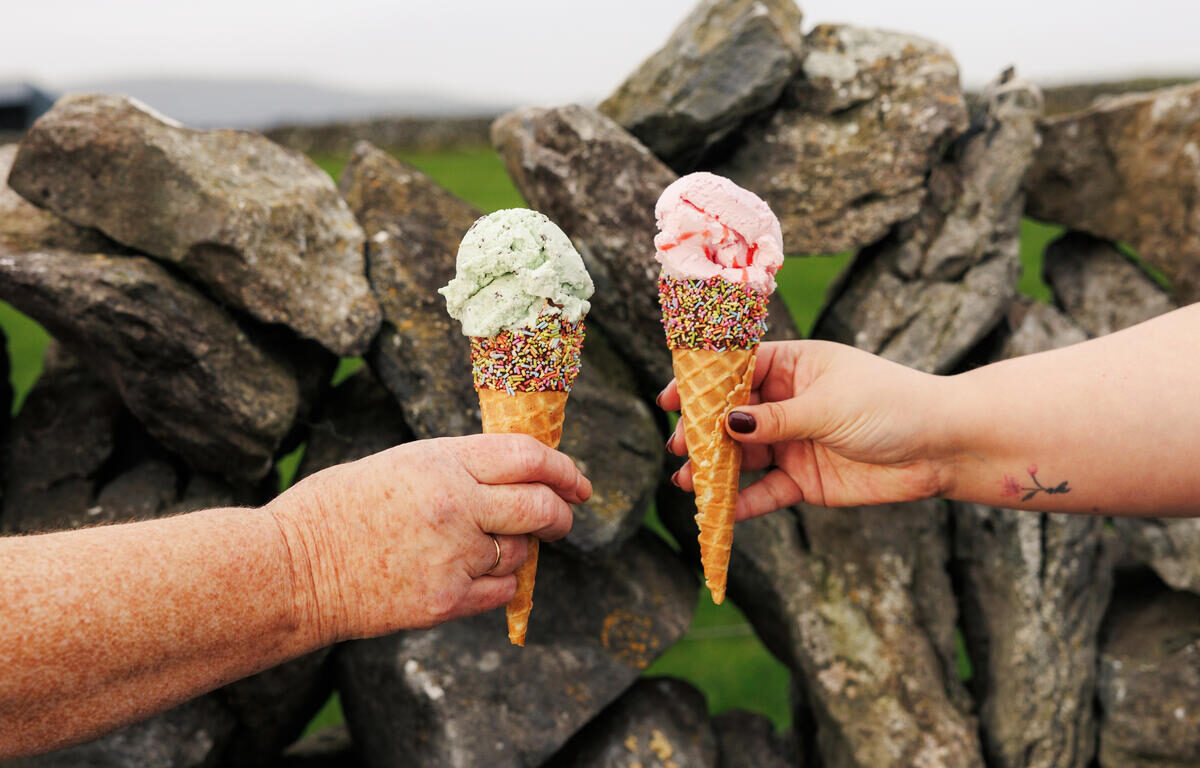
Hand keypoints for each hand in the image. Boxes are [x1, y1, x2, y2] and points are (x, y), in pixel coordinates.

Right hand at [267, 434, 590, 642]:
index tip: (577, 481)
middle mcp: (457, 505)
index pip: (528, 458)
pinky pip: (501, 589)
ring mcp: (453, 555)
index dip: (563, 469)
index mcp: (443, 462)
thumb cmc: (338, 508)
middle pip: (540, 507)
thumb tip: (516, 477)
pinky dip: (499, 581)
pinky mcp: (446, 599)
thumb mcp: (402, 464)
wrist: (292, 569)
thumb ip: (460, 468)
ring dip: (518, 548)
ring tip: (483, 545)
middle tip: (563, 518)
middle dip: (561, 514)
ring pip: (520, 552)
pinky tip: (472, 573)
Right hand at [660, 341, 951, 519]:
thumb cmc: (891, 405)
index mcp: (795, 367)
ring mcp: (795, 442)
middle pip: (733, 417)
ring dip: (715, 469)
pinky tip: (719, 511)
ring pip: (743, 456)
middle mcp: (790, 403)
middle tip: (677, 447)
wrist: (942, 448)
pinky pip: (765, 492)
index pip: (737, 371)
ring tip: (687, 481)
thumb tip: (727, 422)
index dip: (701, 385)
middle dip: (702, 432)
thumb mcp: (828, 406)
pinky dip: (742, 502)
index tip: (669, 399)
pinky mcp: (806, 480)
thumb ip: (775, 419)